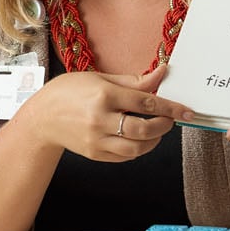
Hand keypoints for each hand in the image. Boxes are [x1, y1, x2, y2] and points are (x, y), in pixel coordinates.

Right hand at [13, 64, 193, 161]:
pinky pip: (125, 157)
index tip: (187, 111)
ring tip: (156, 131)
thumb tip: (161, 74)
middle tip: (170, 120)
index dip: (171, 108)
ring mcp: (96, 140)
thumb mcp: (100, 78)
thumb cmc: (69, 92)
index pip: (146, 103)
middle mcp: (100, 119)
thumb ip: (133, 81)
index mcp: (104, 95)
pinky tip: (138, 138)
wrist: (42, 117)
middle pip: (144, 129)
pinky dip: (137, 149)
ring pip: (136, 148)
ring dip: (154, 141)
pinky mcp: (95, 154)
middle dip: (164, 125)